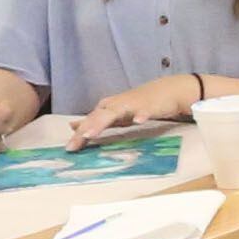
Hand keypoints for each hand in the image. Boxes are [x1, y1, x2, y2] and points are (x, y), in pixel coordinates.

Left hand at [76, 74, 199, 137]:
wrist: (170, 90)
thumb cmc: (141, 103)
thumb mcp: (116, 112)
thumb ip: (97, 120)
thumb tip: (74, 126)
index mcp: (109, 107)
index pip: (90, 120)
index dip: (78, 133)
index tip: (69, 149)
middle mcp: (117, 104)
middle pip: (97, 117)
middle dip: (84, 130)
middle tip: (73, 145)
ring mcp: (133, 104)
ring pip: (114, 113)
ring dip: (102, 122)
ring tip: (90, 134)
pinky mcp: (150, 106)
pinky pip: (145, 111)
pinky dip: (141, 115)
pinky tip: (138, 121)